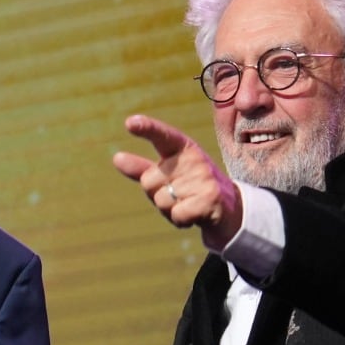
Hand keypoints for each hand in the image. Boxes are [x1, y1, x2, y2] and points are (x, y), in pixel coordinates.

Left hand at [113, 114, 242, 247]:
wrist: (228, 208)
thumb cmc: (190, 187)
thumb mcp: (167, 173)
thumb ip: (141, 167)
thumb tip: (117, 158)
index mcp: (183, 148)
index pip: (162, 135)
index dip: (146, 128)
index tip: (129, 123)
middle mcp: (194, 159)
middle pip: (148, 181)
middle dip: (156, 194)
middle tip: (179, 194)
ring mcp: (203, 178)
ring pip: (160, 201)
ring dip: (169, 209)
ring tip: (188, 203)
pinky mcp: (209, 200)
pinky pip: (175, 215)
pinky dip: (180, 220)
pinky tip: (194, 214)